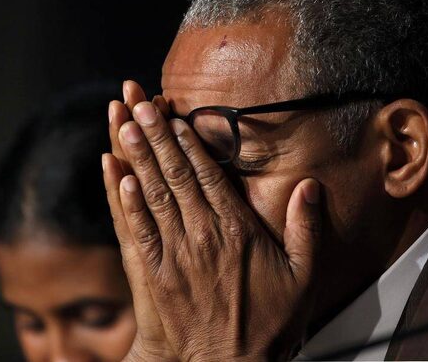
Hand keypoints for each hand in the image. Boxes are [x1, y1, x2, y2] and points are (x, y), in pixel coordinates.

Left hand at [106, 99, 322, 360]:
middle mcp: (202, 235)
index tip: (173, 116)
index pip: (208, 175)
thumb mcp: (304, 276)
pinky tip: (117, 176)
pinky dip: (125, 200)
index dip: (188, 142)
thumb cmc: (269, 323)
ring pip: (153, 195)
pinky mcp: (154, 274)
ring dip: (137, 157)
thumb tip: (311, 185)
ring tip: (124, 125)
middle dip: (156, 136)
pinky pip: (137, 230)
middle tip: (140, 104)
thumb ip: (308, 228)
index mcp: (236, 231)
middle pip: (175, 175)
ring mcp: (174, 254)